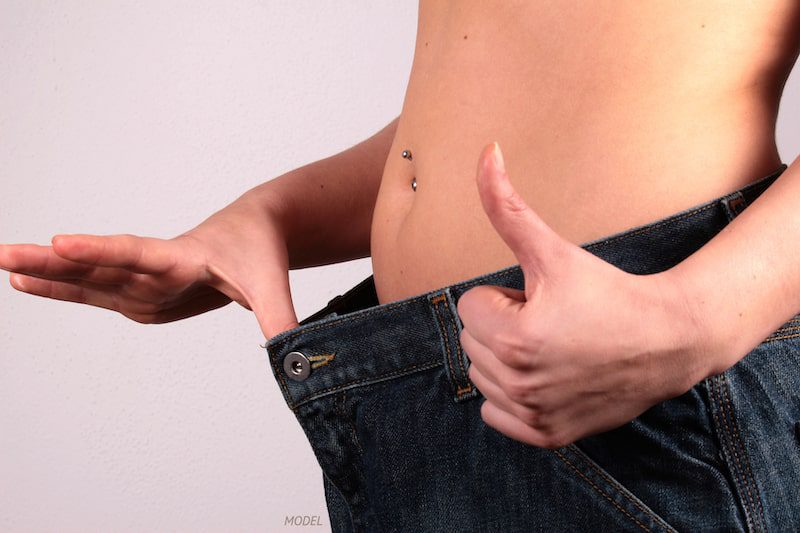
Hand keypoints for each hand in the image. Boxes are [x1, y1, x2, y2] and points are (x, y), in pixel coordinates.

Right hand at [0, 194, 298, 340]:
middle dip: (56, 261)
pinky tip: (32, 280)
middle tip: (5, 254)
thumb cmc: (259, 251)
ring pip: (93, 276)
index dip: (102, 252)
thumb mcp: (272, 285)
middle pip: (102, 264)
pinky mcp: (143, 292)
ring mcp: (146, 279)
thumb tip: (295, 357)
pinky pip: (98, 290)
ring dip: (50, 272)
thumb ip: (280, 319)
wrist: (253, 229)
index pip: (139, 254)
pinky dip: (65, 287)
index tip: (61, 242)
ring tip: (5, 263)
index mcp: (185, 258)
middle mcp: (157, 266)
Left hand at [456, 142, 707, 448]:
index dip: (503, 297)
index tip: (543, 299)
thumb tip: (485, 151)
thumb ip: (507, 205)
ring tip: (552, 346)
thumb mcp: (553, 250)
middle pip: (472, 341)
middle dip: (502, 325)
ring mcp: (532, 415)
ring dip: (505, 358)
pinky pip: (494, 415)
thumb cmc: (610, 292)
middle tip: (551, 320)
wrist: (667, 340)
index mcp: (513, 341)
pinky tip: (546, 377)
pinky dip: (511, 396)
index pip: (468, 308)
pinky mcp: (545, 436)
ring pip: (481, 376)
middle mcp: (519, 385)